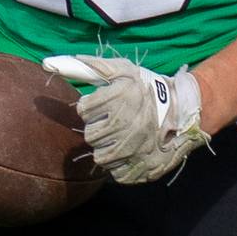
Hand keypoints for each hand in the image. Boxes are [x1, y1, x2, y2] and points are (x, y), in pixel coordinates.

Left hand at [43, 54, 207, 184]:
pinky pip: (115, 172)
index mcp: (121, 97)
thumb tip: (55, 63)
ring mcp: (134, 148)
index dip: (90, 106)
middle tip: (111, 120)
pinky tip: (128, 150)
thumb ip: (91, 66)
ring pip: (99, 156)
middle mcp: (126, 123)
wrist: (181, 110)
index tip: (102, 104)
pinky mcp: (140, 167)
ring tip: (119, 135)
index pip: (83, 110)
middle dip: (97, 127)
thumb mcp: (122, 70)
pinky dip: (119, 164)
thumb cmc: (145, 88)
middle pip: (89, 135)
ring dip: (106, 146)